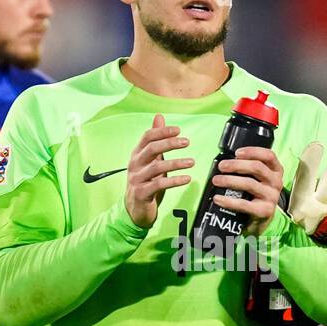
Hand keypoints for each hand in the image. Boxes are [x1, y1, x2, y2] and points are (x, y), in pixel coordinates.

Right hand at [124, 114, 194, 228]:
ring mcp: (137, 179)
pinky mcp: (142, 193)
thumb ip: (155, 140)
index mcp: (137, 154)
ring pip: (157, 167)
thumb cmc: (145, 181)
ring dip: (176, 163)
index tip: (178, 130)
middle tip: (186, 142)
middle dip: (170, 143)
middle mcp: (135, 164)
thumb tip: (159, 117)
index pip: (147, 137)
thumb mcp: (150, 159)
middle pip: (151, 149)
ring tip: (191, 162)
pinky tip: (187, 178)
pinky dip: (174, 181)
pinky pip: (159, 185)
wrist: (135, 208)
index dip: (162, 132)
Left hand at [212, 145, 284, 236]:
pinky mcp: (265, 211)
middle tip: (221, 166)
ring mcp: (272, 197)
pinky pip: (244, 204)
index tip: (237, 152)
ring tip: (216, 180)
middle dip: (236, 165)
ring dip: (229, 180)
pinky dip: (228, 201)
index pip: (268, 156)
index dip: (253, 151)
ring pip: (249, 183)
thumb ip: (249, 168)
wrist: (262, 218)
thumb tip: (226, 162)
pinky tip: (218, 199)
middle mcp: (276, 182)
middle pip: (257, 167)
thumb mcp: (258, 178)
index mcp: (276, 170)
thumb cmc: (256, 193)